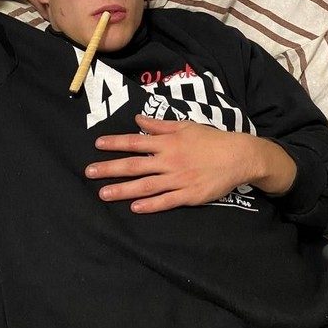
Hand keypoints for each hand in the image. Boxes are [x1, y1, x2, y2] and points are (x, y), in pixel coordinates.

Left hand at [85, 115, 295, 213]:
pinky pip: (166, 201)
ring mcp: (178, 179)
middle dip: (110, 168)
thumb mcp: (185, 126)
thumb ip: (160, 125)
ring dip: (122, 190)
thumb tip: (138, 119)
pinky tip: (134, 207)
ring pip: (145, 186)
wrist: (237, 156)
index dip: (115, 143)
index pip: (136, 141)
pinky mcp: (189, 195)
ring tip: (103, 193)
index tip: (97, 145)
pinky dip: (150, 205)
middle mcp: (169, 160)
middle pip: (134, 165)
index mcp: (168, 142)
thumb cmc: (210, 139)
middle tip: (89, 172)